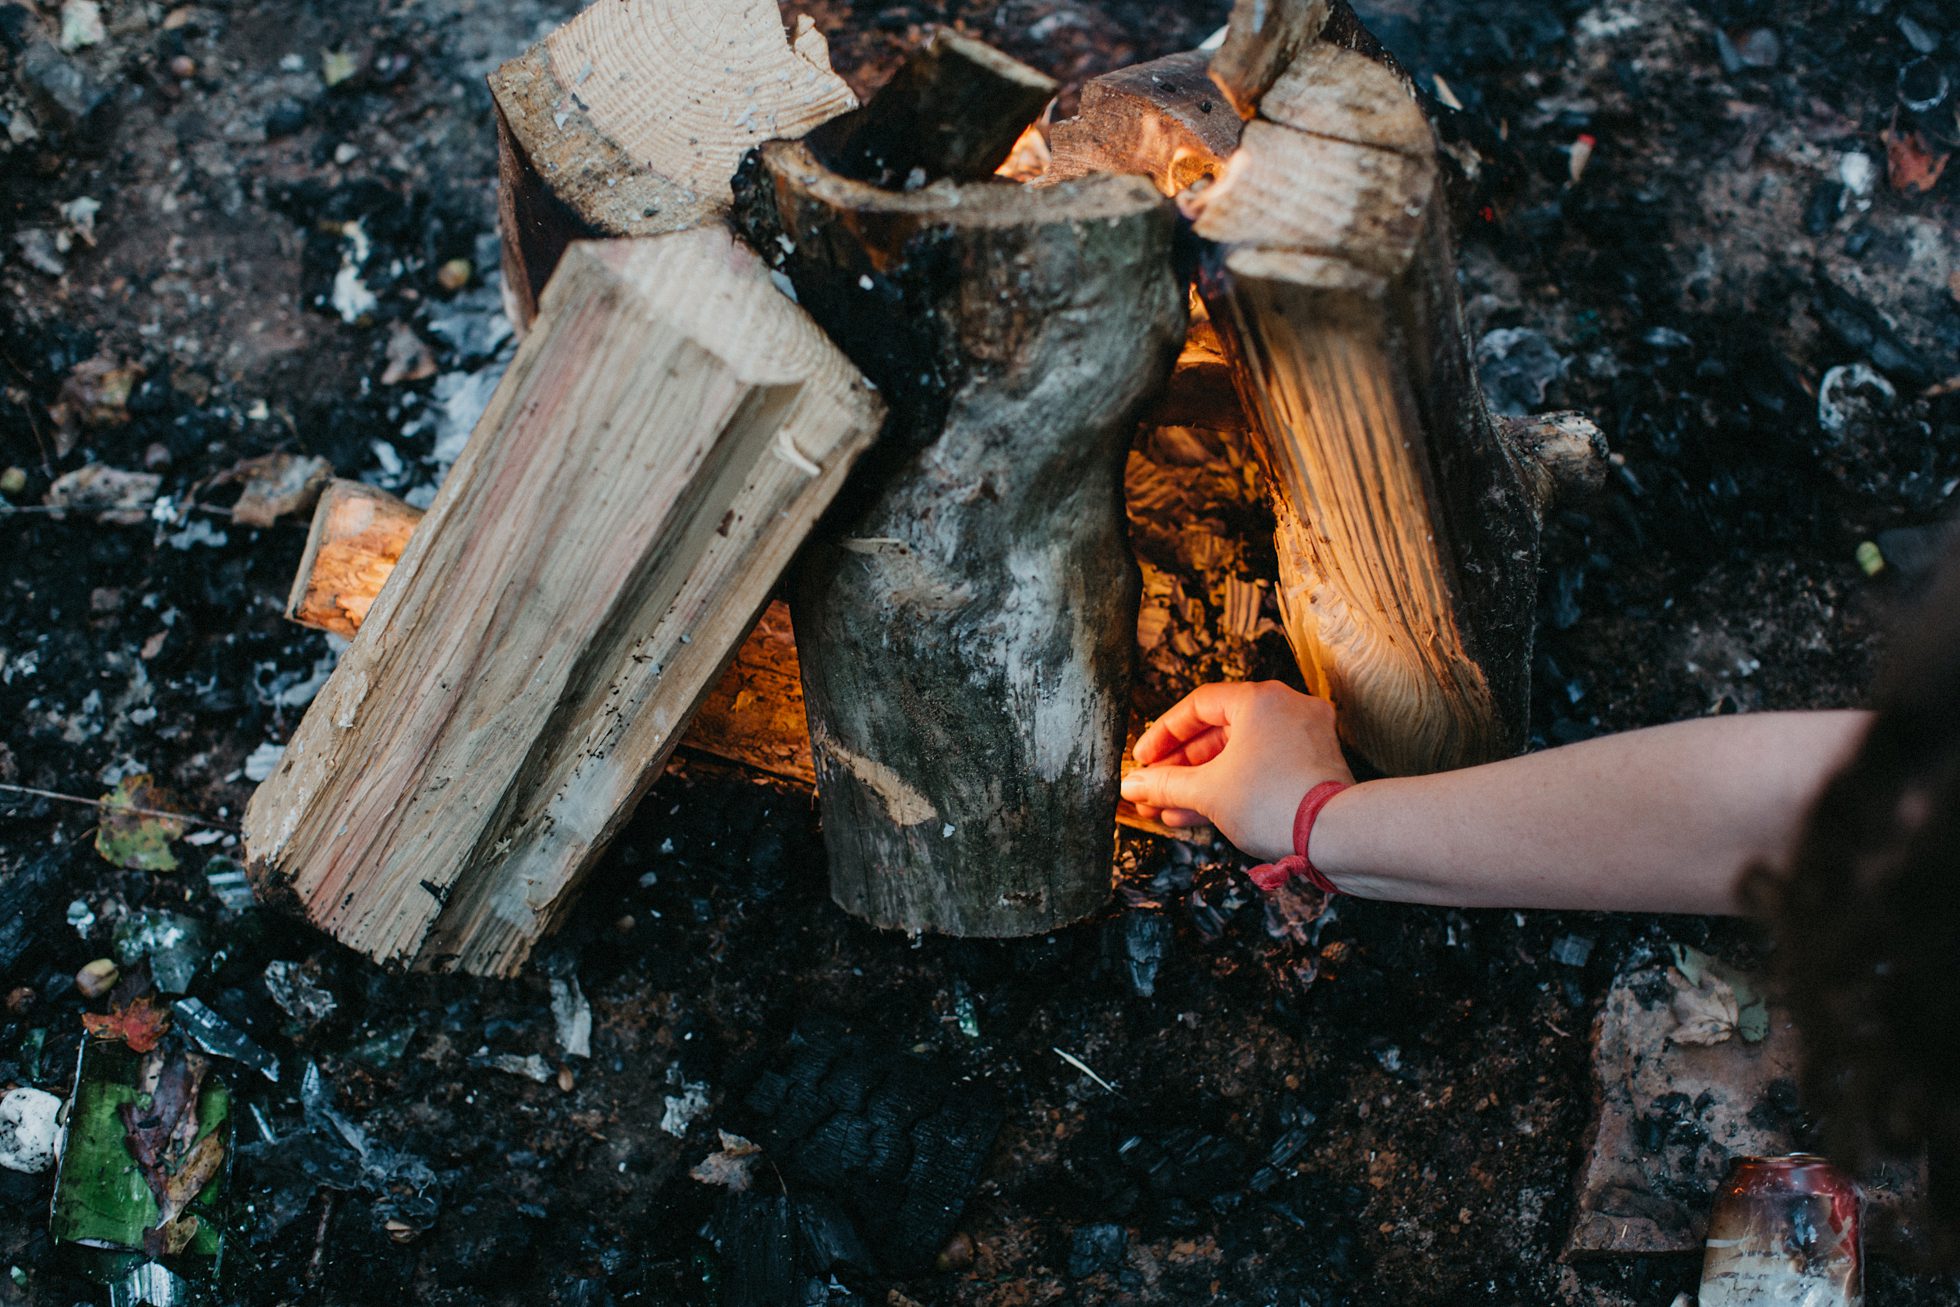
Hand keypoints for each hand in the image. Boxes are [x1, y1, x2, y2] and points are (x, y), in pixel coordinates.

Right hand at [1121, 681, 1353, 861]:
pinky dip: (1231, 787)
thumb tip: (1133, 785)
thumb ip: (1164, 784)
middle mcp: (1285, 708)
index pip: (1197, 706)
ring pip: (1238, 755)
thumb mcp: (1207, 791)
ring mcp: (1303, 737)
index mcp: (1260, 699)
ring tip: (1166, 810)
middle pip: (1217, 732)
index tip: (1142, 761)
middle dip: (1179, 768)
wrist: (1337, 836)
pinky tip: (1196, 814)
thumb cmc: (1274, 802)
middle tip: (1151, 791)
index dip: (1162, 735)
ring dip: (1200, 782)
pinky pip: (1261, 769)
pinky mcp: (1313, 767)